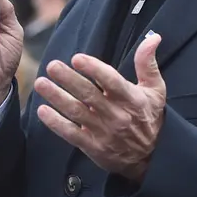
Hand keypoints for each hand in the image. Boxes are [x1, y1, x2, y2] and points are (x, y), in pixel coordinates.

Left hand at [34, 32, 165, 182]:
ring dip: (57, 97)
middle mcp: (117, 115)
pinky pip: (71, 134)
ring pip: (76, 112)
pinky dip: (56, 123)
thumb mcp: (155, 90)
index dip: (94, 69)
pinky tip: (42, 111)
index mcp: (131, 99)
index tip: (77, 58)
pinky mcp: (93, 147)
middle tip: (52, 66)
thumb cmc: (149, 117)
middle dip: (69, 79)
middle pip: (89, 95)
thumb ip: (148, 63)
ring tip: (40, 83)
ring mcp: (104, 132)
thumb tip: (153, 37)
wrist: (151, 159)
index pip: (112, 81)